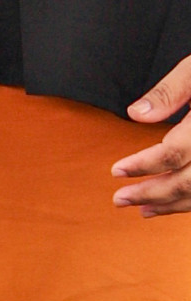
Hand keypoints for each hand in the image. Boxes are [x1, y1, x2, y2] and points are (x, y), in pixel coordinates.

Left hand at [113, 55, 190, 214]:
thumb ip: (168, 92)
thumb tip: (136, 114)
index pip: (173, 153)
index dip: (143, 166)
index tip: (117, 171)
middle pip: (186, 182)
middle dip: (151, 194)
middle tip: (120, 199)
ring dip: (172, 205)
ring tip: (143, 208)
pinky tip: (174, 204)